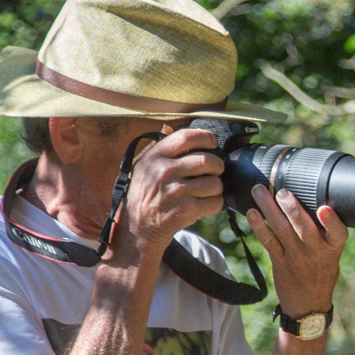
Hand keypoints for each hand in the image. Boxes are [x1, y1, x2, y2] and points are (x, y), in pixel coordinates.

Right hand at [119, 127, 226, 253]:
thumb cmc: (143, 195)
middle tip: (215, 171)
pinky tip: (205, 203)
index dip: (206, 137)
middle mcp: (164, 172)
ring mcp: (175, 192)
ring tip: (208, 190)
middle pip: (207, 160)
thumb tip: (170, 126)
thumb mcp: (143, 167)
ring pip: (215, 183)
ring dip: (216, 187)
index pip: (186, 137)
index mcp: (154, 157)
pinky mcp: (185, 210)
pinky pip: (215, 202)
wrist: (137, 228)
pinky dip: (215, 203)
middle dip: (217, 166)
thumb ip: (160, 149)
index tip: (212, 142)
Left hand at [246, 183, 347, 320]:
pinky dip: (259, 227)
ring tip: (258, 191)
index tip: (325, 209)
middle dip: (292, 209)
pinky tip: (251, 213)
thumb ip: (325, 233)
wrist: (308, 304)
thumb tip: (312, 201)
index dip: (332, 221)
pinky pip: (268, 242)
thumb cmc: (322, 272)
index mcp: (333, 248)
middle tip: (282, 192)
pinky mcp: (280, 261)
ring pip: (282, 230)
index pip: (338, 233)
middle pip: (305, 229)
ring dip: (269, 209)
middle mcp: (315, 252)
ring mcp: (296, 257)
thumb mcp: (332, 254)